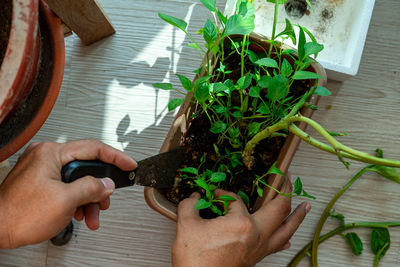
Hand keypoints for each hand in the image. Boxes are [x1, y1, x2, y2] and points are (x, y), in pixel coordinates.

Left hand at [0, 139, 135, 248]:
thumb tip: (106, 184)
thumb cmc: (19, 214)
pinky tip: (79, 213)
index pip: (93, 148)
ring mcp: (42, 169)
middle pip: (86, 166)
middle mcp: (46, 156)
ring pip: (77, 179)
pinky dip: (76, 200)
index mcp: (51, 153)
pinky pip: (67, 186)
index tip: (129, 164)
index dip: (115, 157)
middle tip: (107, 199)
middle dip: (98, 187)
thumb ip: (91, 187)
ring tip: (91, 215)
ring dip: (88, 198)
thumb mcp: (66, 200)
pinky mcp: (40, 181)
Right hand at [172, 180, 309, 266]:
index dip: (222, 194)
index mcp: (241, 224)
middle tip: (285, 179)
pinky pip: (277, 245)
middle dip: (284, 190)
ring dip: (297, 215)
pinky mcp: (257, 257)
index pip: (234, 200)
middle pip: (279, 208)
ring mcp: (260, 247)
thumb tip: (194, 197)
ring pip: (287, 229)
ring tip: (306, 206)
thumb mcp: (186, 226)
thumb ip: (189, 206)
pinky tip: (289, 237)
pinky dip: (286, 237)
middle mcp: (256, 234)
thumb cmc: (196, 261)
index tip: (214, 195)